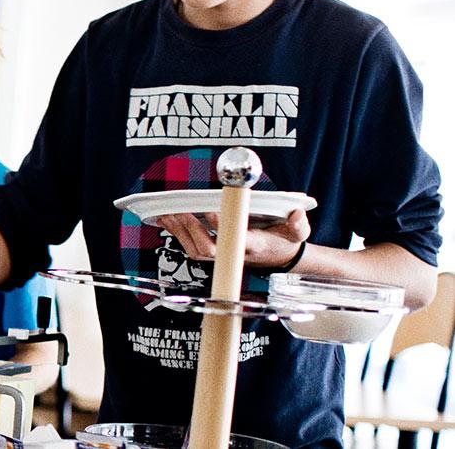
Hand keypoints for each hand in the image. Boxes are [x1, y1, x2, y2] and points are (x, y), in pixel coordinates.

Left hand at [155, 208, 309, 267]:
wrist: (280, 256)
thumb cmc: (285, 240)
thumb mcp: (298, 232)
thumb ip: (299, 224)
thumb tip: (296, 214)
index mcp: (255, 245)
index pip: (236, 239)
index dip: (221, 227)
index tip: (209, 211)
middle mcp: (236, 254)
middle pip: (208, 249)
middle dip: (191, 230)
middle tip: (180, 211)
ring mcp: (223, 256)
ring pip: (196, 251)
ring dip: (180, 232)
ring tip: (168, 214)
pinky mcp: (214, 253)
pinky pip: (192, 248)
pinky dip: (178, 234)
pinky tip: (168, 219)